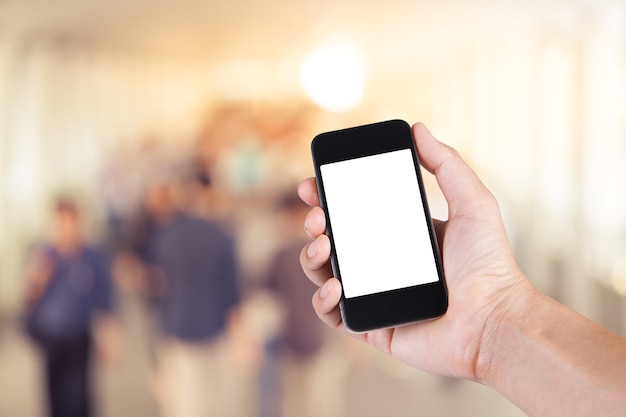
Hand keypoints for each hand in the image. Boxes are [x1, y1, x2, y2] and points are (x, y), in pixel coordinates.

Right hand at [298, 123, 534, 380]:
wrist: (494, 320)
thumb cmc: (489, 264)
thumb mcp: (471, 202)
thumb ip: (446, 163)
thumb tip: (418, 129)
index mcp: (401, 236)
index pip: (355, 213)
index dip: (329, 198)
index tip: (313, 186)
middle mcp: (384, 264)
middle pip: (333, 240)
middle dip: (315, 224)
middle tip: (317, 217)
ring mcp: (375, 295)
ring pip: (325, 274)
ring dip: (312, 257)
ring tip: (322, 245)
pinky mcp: (372, 326)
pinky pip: (333, 314)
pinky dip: (323, 300)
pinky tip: (335, 285)